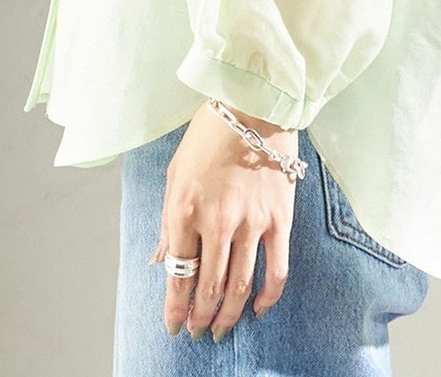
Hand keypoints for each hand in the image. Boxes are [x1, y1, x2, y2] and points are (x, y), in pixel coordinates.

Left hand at [151, 100, 299, 340]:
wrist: (253, 106)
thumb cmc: (208, 136)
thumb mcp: (175, 174)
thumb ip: (169, 223)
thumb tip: (161, 261)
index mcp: (185, 210)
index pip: (178, 275)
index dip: (175, 309)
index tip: (173, 327)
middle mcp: (217, 222)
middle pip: (208, 288)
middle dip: (200, 318)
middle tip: (197, 333)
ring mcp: (251, 223)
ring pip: (239, 287)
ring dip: (228, 315)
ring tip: (222, 330)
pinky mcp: (279, 219)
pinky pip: (276, 270)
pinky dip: (268, 297)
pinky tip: (259, 309)